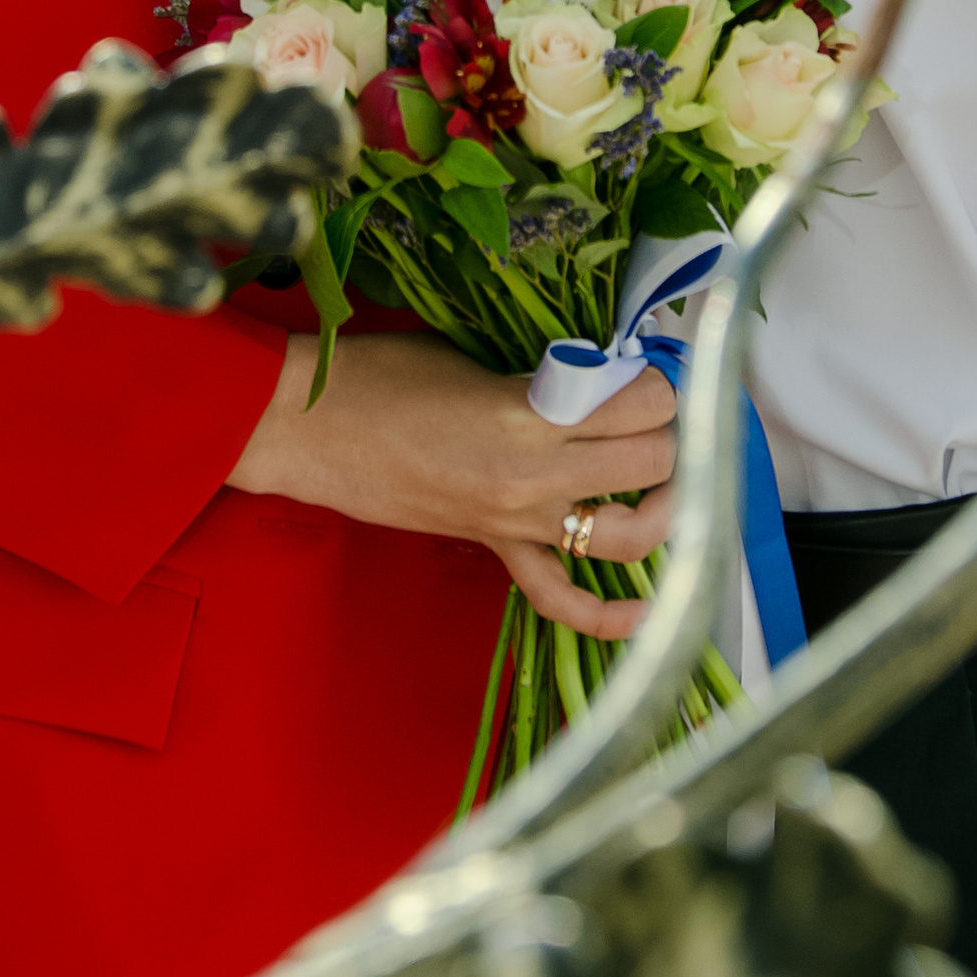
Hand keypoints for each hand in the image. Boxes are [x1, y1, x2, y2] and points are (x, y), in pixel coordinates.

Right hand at [230, 332, 675, 638]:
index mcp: (529, 415)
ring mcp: (516, 522)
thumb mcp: (473, 360)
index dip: (660, 381)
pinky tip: (647, 612)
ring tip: (666, 481)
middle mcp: (534, 477)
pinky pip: (560, 598)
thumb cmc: (380, 376)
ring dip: (663, 509)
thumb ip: (543, 378)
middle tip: (657, 410)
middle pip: (652, 462)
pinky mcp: (494, 548)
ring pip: (627, 536)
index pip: (640, 402)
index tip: (649, 368)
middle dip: (670, 433)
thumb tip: (599, 380)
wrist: (307, 428)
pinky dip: (608, 615)